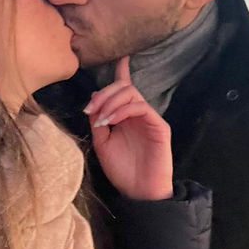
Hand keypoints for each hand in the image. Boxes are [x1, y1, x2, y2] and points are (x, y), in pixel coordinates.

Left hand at [84, 56, 172, 200]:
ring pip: (131, 93)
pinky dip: (122, 110)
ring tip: (99, 118)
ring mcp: (150, 118)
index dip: (121, 71)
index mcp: (125, 116)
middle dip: (103, 93)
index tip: (120, 56)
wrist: (140, 193)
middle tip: (89, 109)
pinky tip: (110, 120)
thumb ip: (98, 121)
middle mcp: (138, 114)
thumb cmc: (123, 171)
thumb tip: (94, 98)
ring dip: (110, 101)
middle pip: (123, 88)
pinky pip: (140, 107)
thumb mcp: (102, 144)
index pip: (124, 89)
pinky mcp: (159, 126)